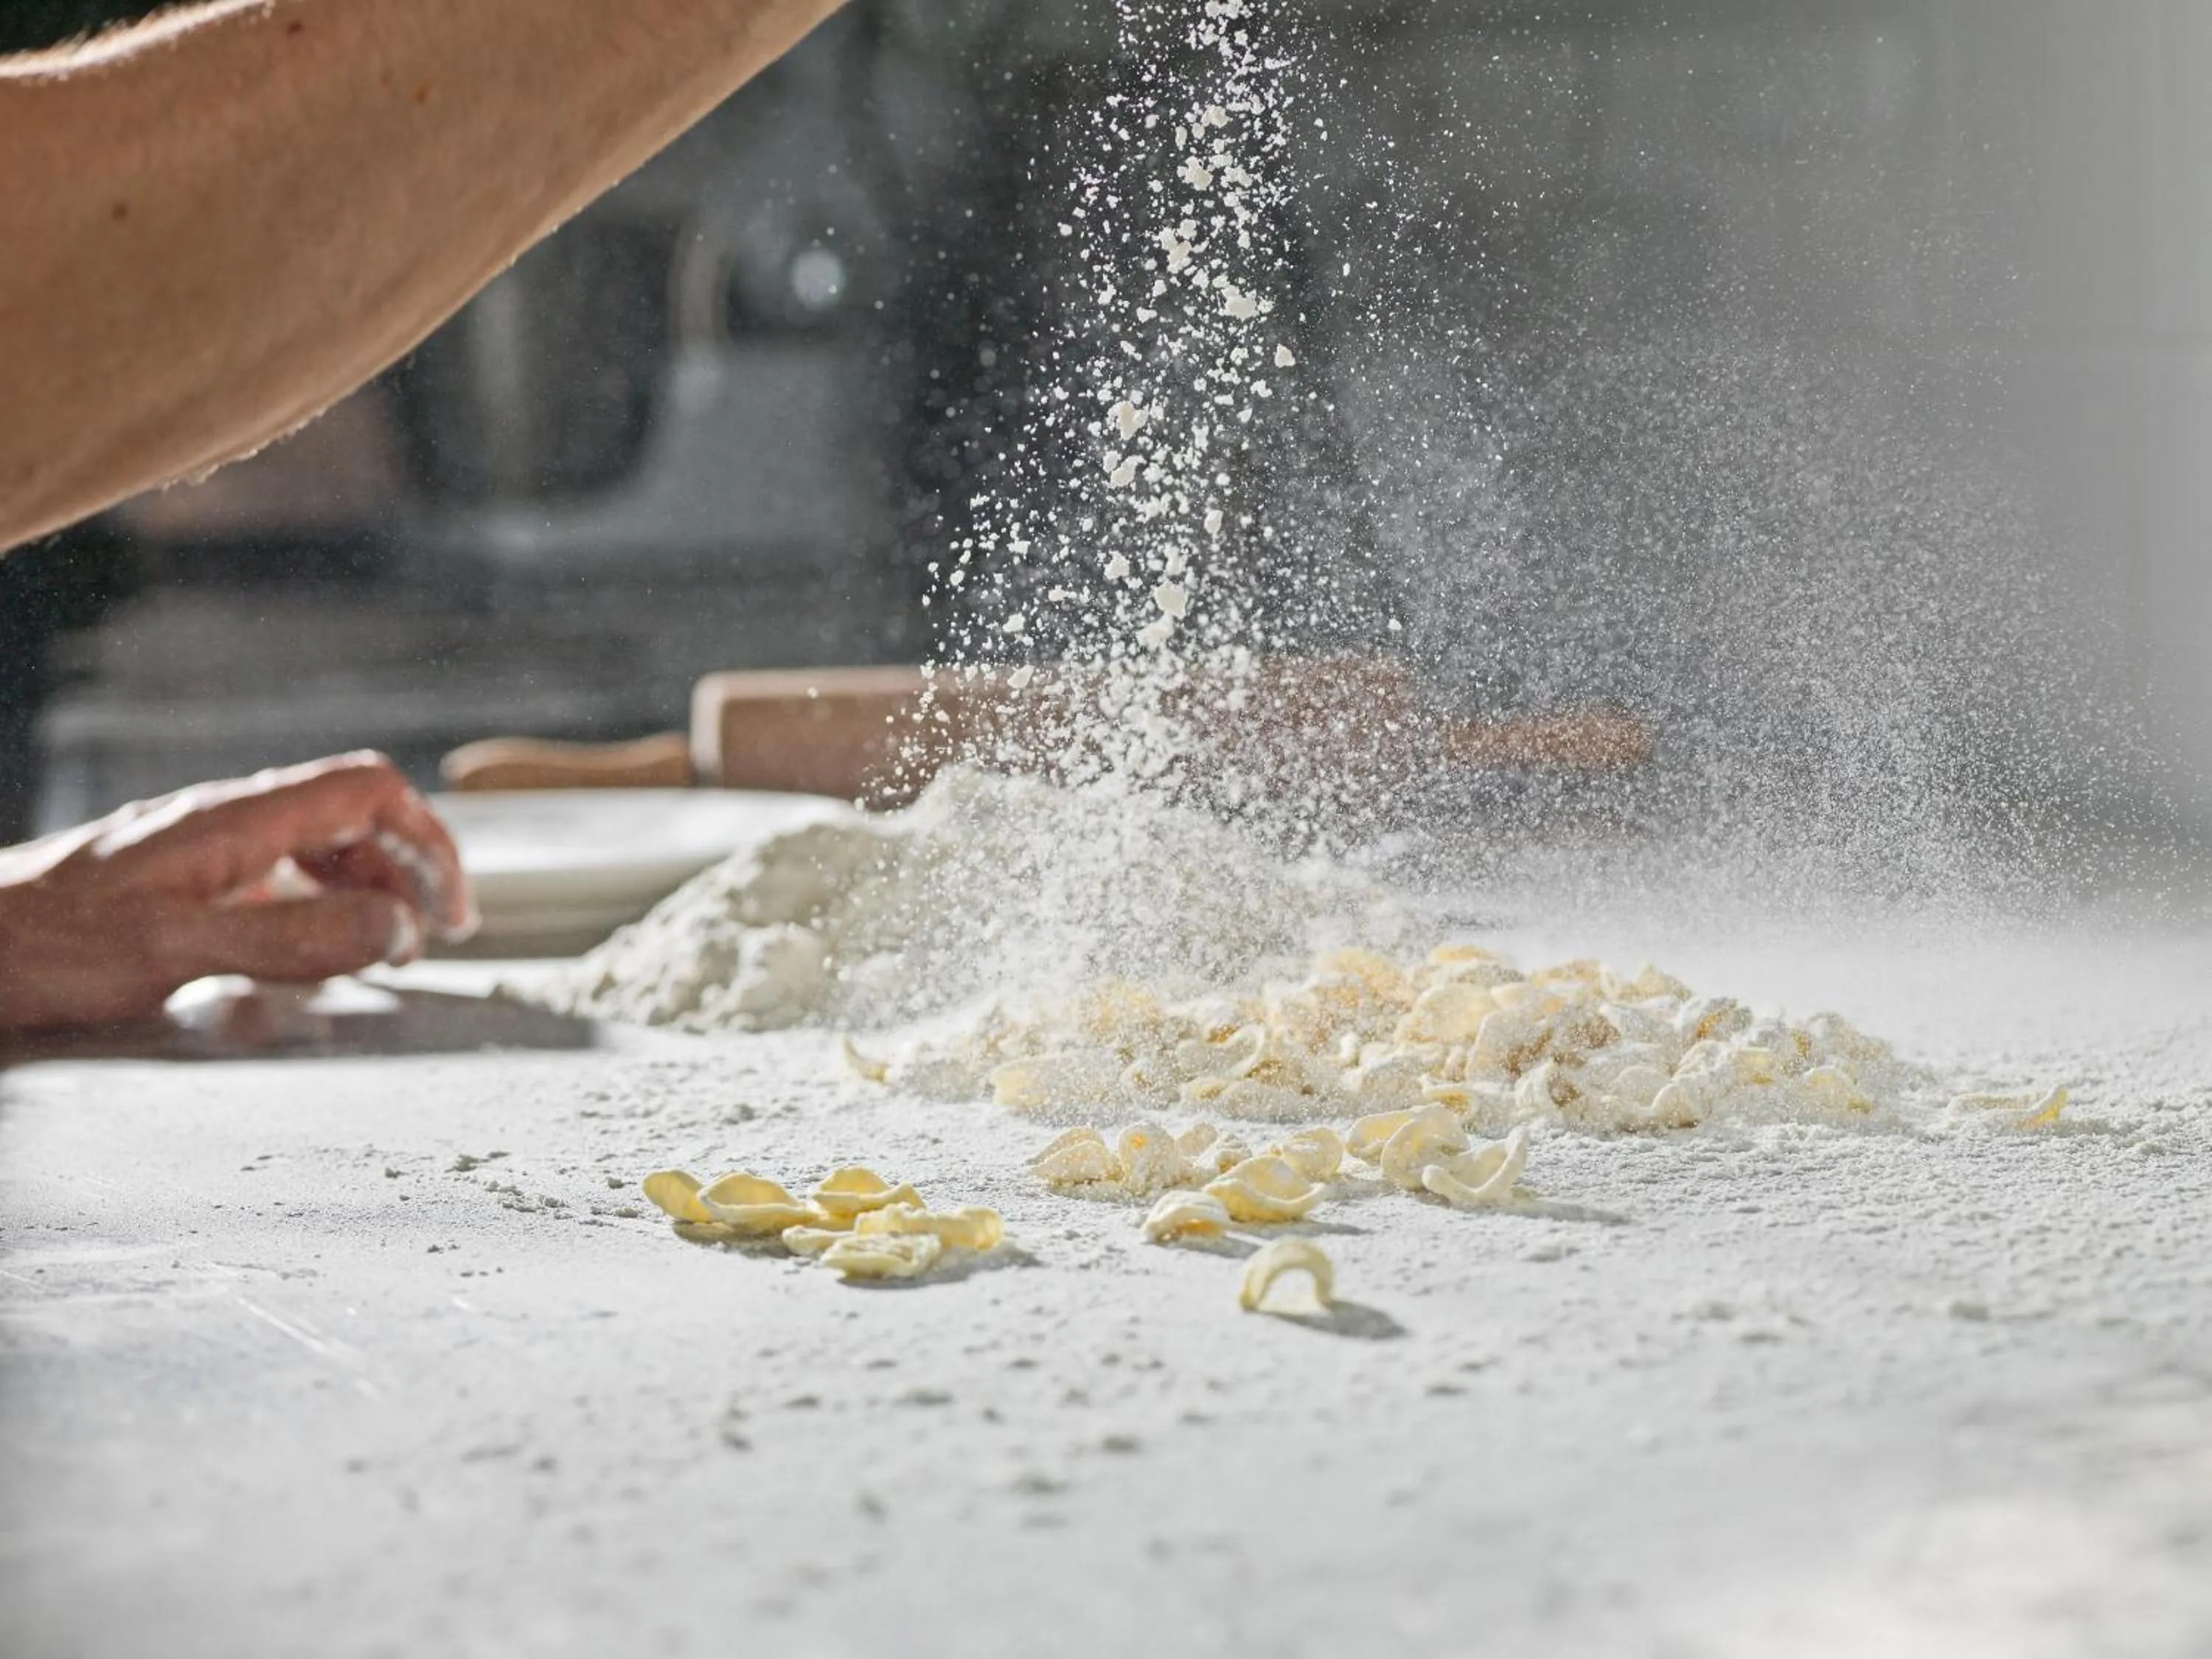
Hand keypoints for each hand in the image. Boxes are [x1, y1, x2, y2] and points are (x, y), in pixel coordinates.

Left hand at [0, 752, 474, 1031]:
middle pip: (353, 817)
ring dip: (365, 892)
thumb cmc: (44, 946)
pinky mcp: (181, 881)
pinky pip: (275, 878)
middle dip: (407, 872)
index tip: (449, 911)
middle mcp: (225, 824)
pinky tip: (306, 954)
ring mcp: (202, 850)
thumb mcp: (175, 950)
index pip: (369, 791)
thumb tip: (396, 927)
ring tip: (383, 951)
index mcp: (234, 821)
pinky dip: (315, 908)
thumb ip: (292, 940)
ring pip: (316, 847)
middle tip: (431, 940)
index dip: (428, 841)